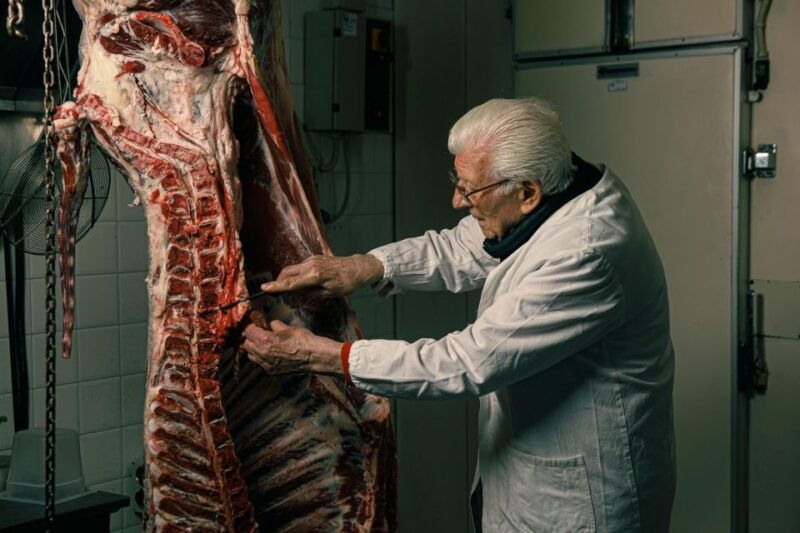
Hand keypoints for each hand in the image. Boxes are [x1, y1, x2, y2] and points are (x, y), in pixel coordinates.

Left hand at [241, 320, 343, 374]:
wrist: (313, 357)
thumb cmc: (303, 340)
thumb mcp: (288, 328)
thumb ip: (275, 326)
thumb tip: (271, 324)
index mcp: (265, 340)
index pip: (248, 331)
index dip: (253, 326)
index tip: (258, 325)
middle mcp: (263, 353)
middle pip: (246, 344)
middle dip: (252, 338)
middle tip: (260, 334)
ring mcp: (266, 364)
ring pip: (251, 356)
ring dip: (255, 349)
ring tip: (266, 345)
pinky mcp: (272, 371)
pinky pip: (262, 364)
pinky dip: (264, 358)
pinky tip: (275, 354)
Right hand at [260, 254, 383, 297]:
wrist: (357, 268)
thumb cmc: (346, 283)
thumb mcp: (329, 293)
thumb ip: (310, 292)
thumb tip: (295, 292)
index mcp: (315, 275)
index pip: (291, 282)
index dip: (276, 286)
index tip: (264, 288)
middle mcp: (311, 265)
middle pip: (287, 273)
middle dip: (279, 282)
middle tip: (274, 293)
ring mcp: (312, 260)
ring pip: (292, 269)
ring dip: (287, 278)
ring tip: (290, 291)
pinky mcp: (314, 258)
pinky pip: (299, 267)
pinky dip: (295, 275)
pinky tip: (300, 283)